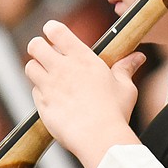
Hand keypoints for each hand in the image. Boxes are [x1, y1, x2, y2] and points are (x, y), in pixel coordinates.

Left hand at [25, 20, 144, 167]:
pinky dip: (41, 92)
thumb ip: (126, 68)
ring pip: (30, 67)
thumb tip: (137, 57)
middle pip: (35, 46)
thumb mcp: (124, 87)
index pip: (56, 31)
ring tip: (48, 75)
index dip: (51, 29)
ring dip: (37, 69)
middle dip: (37, 46)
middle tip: (46, 53)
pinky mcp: (42, 106)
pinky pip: (35, 92)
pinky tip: (54, 98)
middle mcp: (61, 69)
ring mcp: (49, 87)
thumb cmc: (115, 111)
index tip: (53, 32)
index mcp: (81, 58)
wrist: (99, 138)